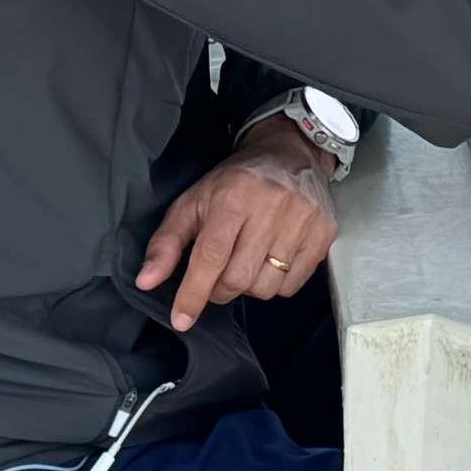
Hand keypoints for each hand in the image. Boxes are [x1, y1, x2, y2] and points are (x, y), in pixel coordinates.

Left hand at [136, 121, 337, 331]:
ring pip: (266, 287)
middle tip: (218, 275)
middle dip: (220, 289)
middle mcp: (271, 207)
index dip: (193, 293)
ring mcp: (303, 220)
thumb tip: (147, 281)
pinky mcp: (324, 232)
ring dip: (249, 286)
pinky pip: (293, 284)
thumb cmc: (236, 181)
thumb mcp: (194, 202)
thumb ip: (168, 243)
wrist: (291, 152)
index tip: (182, 318)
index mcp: (233, 197)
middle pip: (238, 278)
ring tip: (248, 262)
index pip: (211, 256)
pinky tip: (272, 260)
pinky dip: (277, 283)